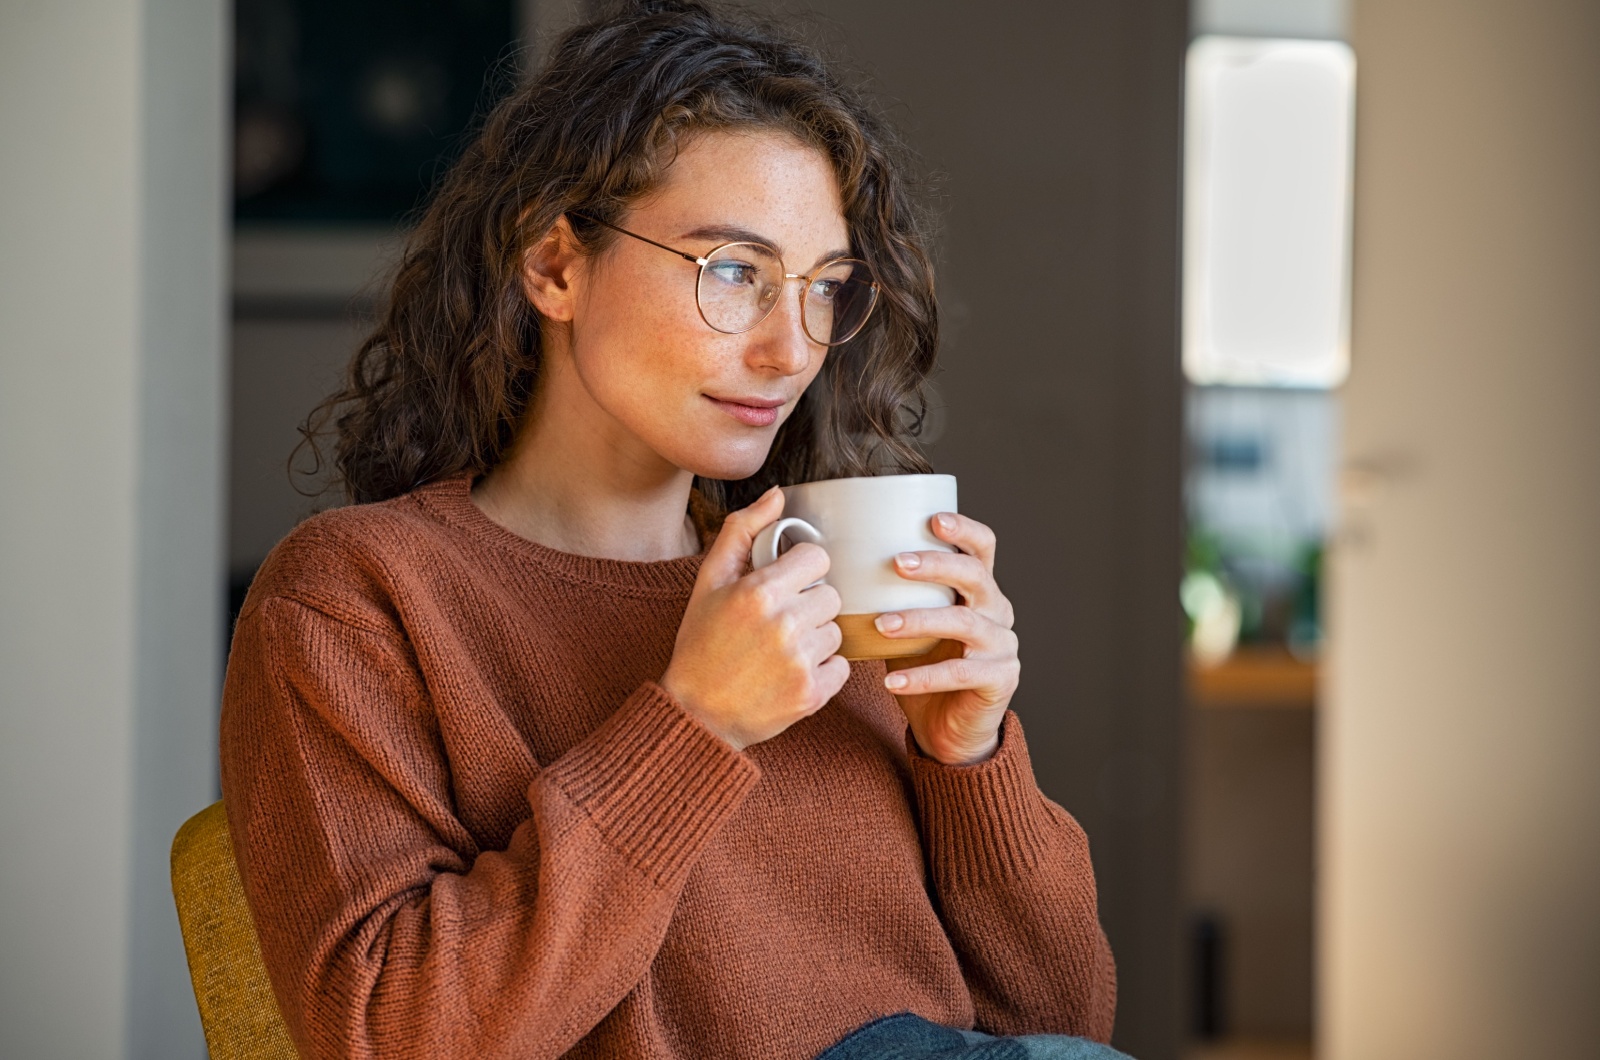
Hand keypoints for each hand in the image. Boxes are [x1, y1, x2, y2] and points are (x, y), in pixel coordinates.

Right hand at [661, 487, 848, 751]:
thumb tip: (777, 494)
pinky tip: (791, 673)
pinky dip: (822, 671)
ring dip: (816, 638)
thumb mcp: (709, 581)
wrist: (696, 713)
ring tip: (781, 650)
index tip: (784, 585)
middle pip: (830, 595)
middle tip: (778, 623)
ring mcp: (800, 662)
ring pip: (837, 631)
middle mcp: (784, 624)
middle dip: (808, 605)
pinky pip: (842, 667)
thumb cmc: (700, 643)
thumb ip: (742, 531)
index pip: (817, 558)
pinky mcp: (812, 694)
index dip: (801, 570)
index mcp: (760, 592)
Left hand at [877, 513, 1019, 765]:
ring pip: (965, 623)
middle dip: (936, 565)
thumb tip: (834, 566)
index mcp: (979, 590)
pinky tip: (891, 680)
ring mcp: (1003, 646)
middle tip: (896, 563)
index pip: (983, 547)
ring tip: (882, 624)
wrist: (949, 728)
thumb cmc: (923, 667)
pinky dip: (923, 676)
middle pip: (976, 576)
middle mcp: (997, 611)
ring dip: (920, 619)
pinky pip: (960, 673)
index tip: (933, 520)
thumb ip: (890, 596)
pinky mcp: (1000, 679)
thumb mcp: (907, 625)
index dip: (964, 529)